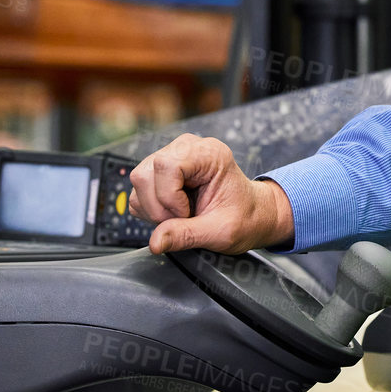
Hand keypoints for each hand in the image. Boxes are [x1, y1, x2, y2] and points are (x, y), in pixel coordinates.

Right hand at [126, 133, 293, 254]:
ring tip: (181, 217)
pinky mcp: (161, 172)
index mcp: (209, 154)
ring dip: (154, 209)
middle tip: (184, 220)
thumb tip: (154, 242)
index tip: (187, 214)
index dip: (169, 197)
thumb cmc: (245, 217)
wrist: (251, 216)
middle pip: (146, 173)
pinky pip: (140, 191)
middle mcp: (187, 148)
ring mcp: (172, 157)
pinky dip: (150, 209)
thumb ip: (186, 236)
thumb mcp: (221, 232)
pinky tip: (173, 213)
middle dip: (159, 206)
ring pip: (139, 180)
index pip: (166, 166)